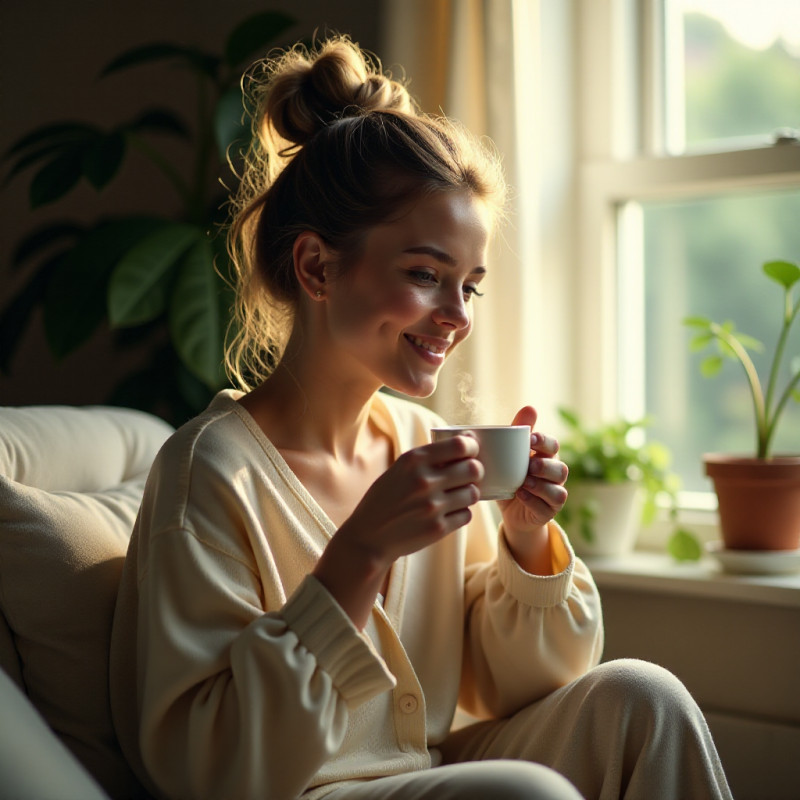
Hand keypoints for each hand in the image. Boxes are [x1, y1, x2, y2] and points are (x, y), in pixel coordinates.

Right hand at [314, 435, 481, 626]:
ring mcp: (432, 506)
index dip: (471, 447)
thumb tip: (465, 443)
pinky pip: (467, 515)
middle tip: (468, 475)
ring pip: (473, 493)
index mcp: (413, 460)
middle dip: (475, 471)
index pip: (459, 445)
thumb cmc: (385, 499)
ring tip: (458, 495)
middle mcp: (424, 481)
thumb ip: (428, 458)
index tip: (471, 451)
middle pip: (473, 469)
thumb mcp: (399, 469)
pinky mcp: (438, 528)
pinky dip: (462, 513)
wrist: (368, 537)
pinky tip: (449, 512)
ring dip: (469, 493)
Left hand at [497, 406, 567, 573]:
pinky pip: (549, 506)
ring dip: (541, 484)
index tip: (530, 439)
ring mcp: (554, 494)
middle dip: (545, 465)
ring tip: (524, 481)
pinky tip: (521, 494)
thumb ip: (517, 433)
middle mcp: (554, 475)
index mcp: (546, 457)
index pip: (553, 445)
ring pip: (559, 489)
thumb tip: (530, 406)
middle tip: (529, 464)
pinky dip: (535, 500)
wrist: (509, 510)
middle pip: (561, 468)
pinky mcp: (549, 511)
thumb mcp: (509, 455)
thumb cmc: (510, 476)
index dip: (545, 441)